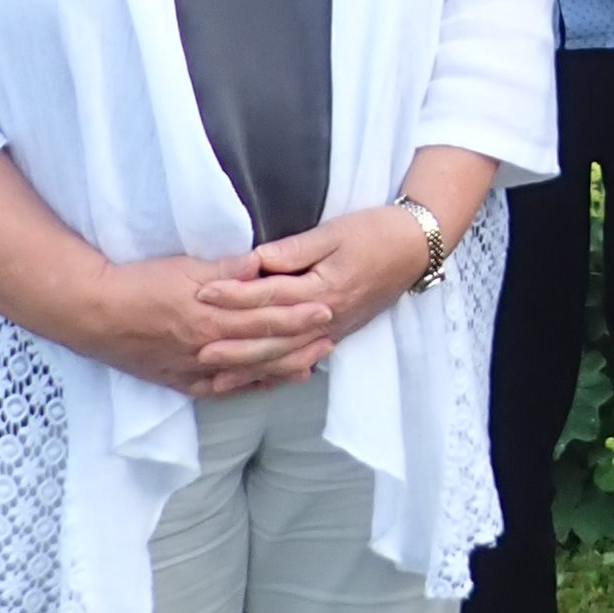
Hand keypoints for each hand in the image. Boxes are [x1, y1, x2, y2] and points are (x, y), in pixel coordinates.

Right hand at [63, 250, 309, 396]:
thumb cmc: (139, 283)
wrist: (94, 313)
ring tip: (310, 365)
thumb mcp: (185, 267)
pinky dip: (245, 387)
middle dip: (299, 345)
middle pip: (262, 349)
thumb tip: (262, 263)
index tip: (327, 309)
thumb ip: (227, 269)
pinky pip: (219, 390)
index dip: (298, 315)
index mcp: (211, 317)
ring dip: (280, 369)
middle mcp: (206, 348)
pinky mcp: (177, 380)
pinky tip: (265, 384)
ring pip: (246, 373)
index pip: (265, 318)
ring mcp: (192, 369)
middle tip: (331, 339)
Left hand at [192, 207, 434, 384]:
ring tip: (217, 380)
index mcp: (322, 288)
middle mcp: (326, 316)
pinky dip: (279, 374)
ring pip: (286, 357)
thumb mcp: (334, 232)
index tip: (201, 294)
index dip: (234, 294)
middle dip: (234, 346)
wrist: (416, 247)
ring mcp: (333, 330)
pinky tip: (259, 381)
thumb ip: (293, 250)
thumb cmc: (375, 232)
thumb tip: (255, 261)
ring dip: (251, 369)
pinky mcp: (339, 333)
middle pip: (273, 338)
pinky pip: (303, 360)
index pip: (269, 295)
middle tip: (197, 351)